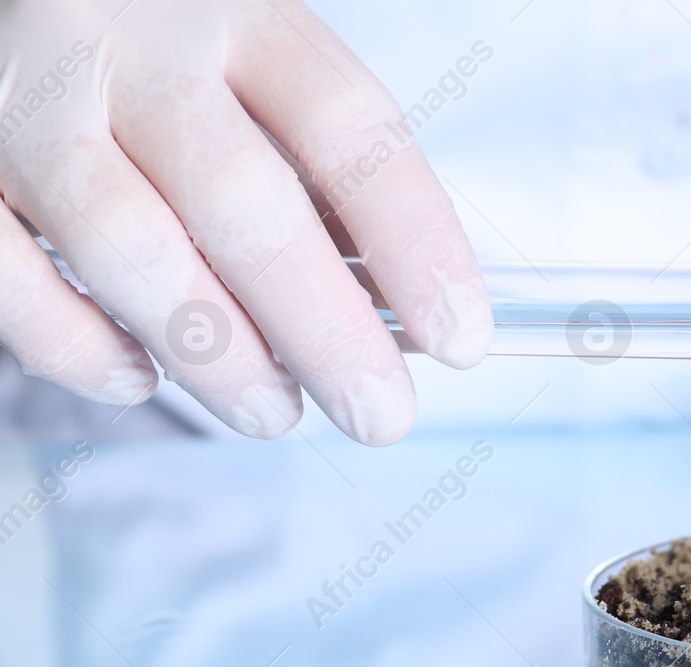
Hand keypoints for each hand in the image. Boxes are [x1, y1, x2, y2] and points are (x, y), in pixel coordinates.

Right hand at [0, 0, 491, 443]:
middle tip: (380, 415)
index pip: (348, 125)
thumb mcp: (255, 73)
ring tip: (274, 413)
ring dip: (218, 357)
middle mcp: (127, 46)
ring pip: (131, 250)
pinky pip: (13, 279)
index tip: (459, 337)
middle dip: (327, 333)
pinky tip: (140, 378)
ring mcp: (28, 104)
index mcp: (236, 10)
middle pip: (245, 204)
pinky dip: (80, 348)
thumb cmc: (161, 56)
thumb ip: (316, 170)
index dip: (414, 239)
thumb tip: (398, 315)